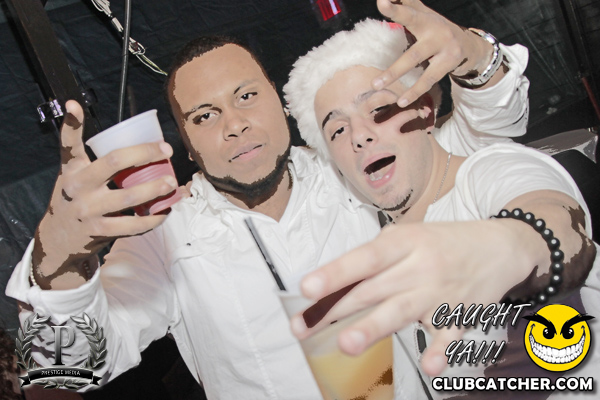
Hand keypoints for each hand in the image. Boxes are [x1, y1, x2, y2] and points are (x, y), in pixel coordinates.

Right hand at [32, 101, 177, 289]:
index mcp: (73, 170)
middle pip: (114, 163)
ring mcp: (90, 210)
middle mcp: (79, 187)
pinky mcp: (101, 230)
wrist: (59, 236)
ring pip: (128, 197)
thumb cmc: (74, 196)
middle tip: (167, 150)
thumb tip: (76, 106)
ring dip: (154, 189)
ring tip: (172, 182)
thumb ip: (77, 145)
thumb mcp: (71, 171)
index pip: (70, 143)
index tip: (76, 105)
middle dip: (144, 154)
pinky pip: (133, 225)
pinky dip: (153, 218)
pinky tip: (166, 210)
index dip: (72, 122)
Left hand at [291, 220, 532, 375]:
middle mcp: (419, 267)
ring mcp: (439, 294)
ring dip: (373, 328)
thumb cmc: (442, 243)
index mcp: (403, 244)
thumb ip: (375, 259)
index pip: (364, 259)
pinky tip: (429, 366)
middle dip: (334, 309)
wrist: (499, 246)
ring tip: (346, 343)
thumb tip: (332, 282)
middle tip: (302, 327)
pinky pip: (449, 337)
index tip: (307, 288)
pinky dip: (440, 352)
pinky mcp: (459, 316)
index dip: (335, 273)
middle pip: (373, 289)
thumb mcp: (408, 237)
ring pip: (401, 312)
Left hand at [373, 0, 494, 106]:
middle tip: (373, 63)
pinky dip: (414, 92)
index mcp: (426, 18)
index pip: (408, 10)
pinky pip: (428, 80)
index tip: (381, 2)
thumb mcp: (424, 14)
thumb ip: (406, 4)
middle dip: (393, 52)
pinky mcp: (448, 64)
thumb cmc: (436, 29)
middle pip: (412, 40)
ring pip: (416, 61)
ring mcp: (444, 48)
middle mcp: (435, 31)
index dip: (395, 7)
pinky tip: (401, 101)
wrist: (469, 46)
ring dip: (395, 74)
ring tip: (376, 85)